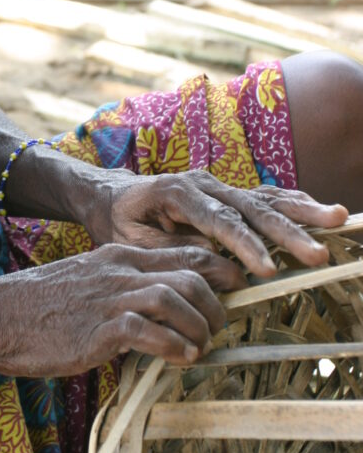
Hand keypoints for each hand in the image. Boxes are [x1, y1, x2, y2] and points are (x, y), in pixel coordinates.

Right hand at [0, 244, 234, 377]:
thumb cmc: (40, 306)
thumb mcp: (88, 282)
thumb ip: (122, 288)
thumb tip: (156, 311)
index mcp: (120, 255)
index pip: (185, 252)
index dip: (220, 271)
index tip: (236, 290)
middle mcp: (121, 270)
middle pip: (192, 273)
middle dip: (217, 303)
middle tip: (220, 328)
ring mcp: (111, 296)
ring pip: (177, 299)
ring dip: (199, 327)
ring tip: (200, 347)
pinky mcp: (100, 328)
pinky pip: (151, 332)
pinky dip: (174, 346)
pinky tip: (178, 359)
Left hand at [90, 169, 347, 277]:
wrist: (112, 195)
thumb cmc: (120, 222)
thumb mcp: (133, 241)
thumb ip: (172, 251)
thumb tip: (214, 267)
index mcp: (177, 193)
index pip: (219, 221)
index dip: (245, 246)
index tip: (269, 270)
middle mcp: (205, 183)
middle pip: (251, 207)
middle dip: (287, 232)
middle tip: (318, 254)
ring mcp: (220, 185)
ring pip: (266, 198)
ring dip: (303, 211)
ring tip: (339, 218)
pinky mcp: (230, 193)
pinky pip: (266, 197)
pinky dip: (295, 203)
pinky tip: (322, 211)